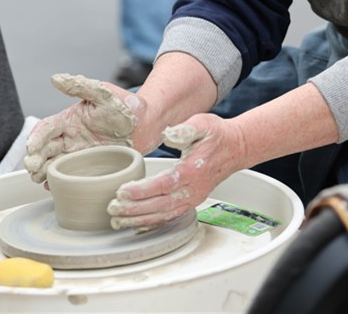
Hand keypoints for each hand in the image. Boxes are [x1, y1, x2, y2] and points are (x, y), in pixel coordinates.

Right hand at [24, 74, 143, 183]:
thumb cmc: (123, 106)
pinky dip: (58, 182)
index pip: (46, 128)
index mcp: (69, 120)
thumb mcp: (102, 93)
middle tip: (32, 167)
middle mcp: (69, 138)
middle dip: (35, 158)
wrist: (145, 124)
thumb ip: (79, 86)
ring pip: (52, 164)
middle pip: (44, 149)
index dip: (36, 137)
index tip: (31, 147)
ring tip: (39, 178)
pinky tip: (52, 186)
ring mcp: (77, 154)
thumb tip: (56, 79)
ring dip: (42, 171)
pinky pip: (68, 176)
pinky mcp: (87, 167)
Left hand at [107, 114, 244, 230]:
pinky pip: (169, 216)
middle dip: (135, 209)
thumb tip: (169, 135)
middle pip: (160, 204)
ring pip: (164, 214)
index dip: (142, 190)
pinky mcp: (190, 202)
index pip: (164, 184)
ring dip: (139, 219)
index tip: (123, 191)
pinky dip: (152, 223)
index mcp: (193, 169)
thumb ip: (186, 130)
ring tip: (117, 220)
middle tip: (112, 209)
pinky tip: (135, 224)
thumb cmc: (216, 135)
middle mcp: (193, 189)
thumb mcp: (202, 123)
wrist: (235, 148)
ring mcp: (192, 198)